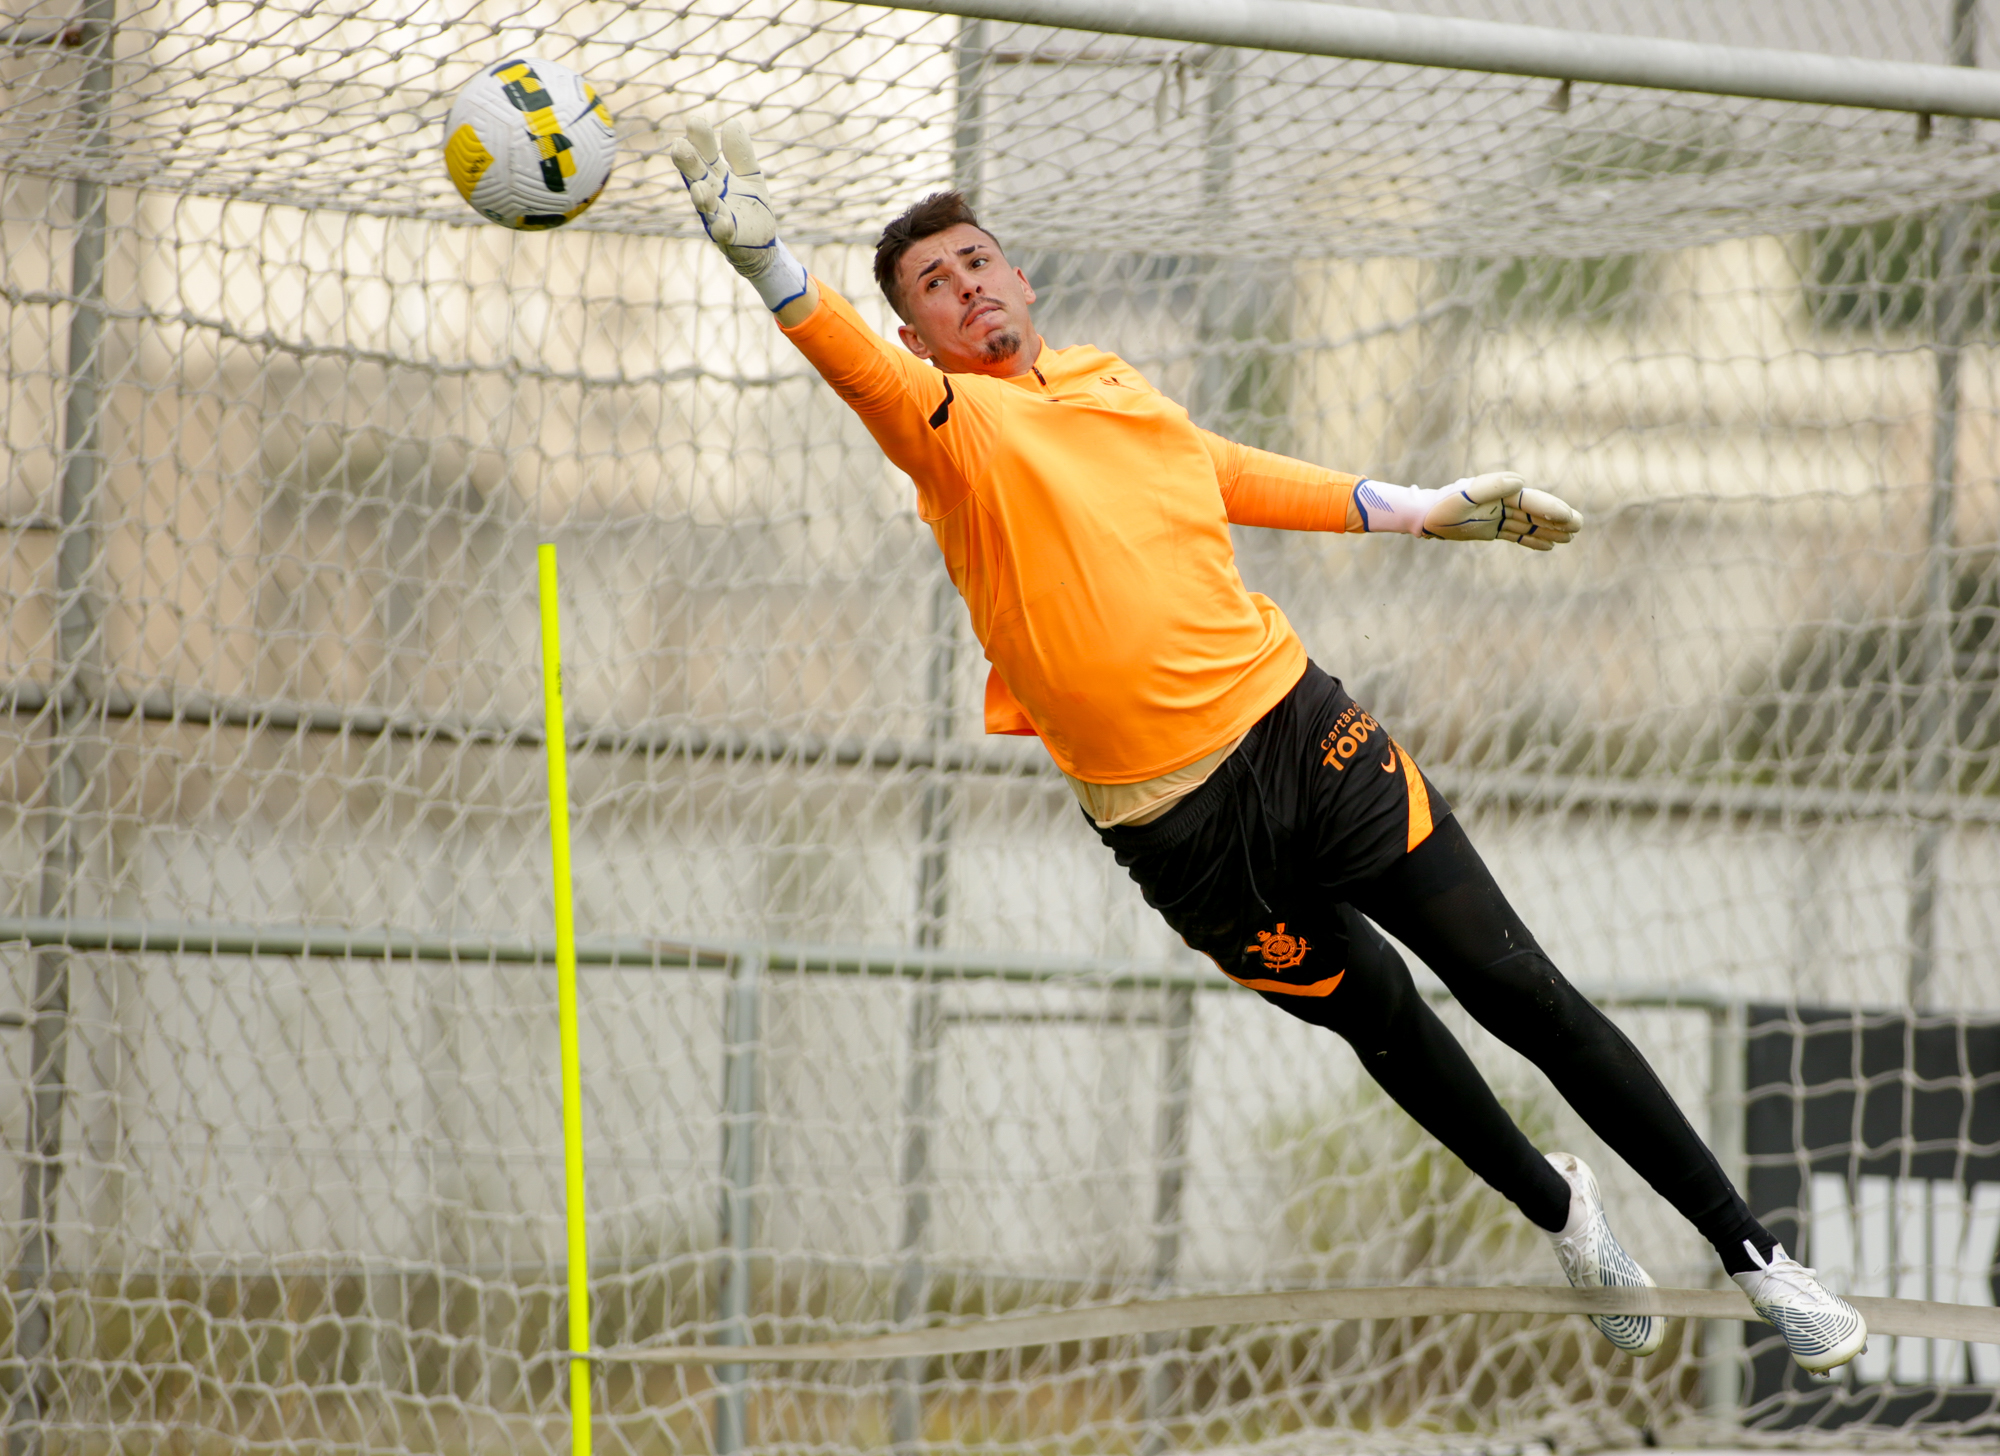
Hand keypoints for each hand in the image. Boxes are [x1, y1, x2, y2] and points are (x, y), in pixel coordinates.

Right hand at [669, 116, 807, 312]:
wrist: (761, 244)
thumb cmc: (750, 207)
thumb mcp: (750, 176)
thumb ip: (741, 153)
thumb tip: (731, 122)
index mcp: (715, 176)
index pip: (704, 153)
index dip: (699, 139)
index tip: (695, 122)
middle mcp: (711, 194)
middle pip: (696, 175)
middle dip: (687, 162)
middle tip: (678, 145)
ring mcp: (717, 215)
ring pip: (705, 205)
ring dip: (701, 197)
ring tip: (700, 187)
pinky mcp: (729, 237)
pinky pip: (723, 232)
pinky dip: (722, 228)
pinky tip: (724, 223)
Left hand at [1422, 472, 1582, 550]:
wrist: (1424, 518)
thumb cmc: (1442, 507)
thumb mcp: (1463, 498)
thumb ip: (1490, 488)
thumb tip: (1520, 481)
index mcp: (1500, 492)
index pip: (1531, 501)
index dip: (1550, 509)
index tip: (1568, 518)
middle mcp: (1502, 502)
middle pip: (1535, 511)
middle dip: (1558, 519)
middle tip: (1579, 525)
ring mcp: (1498, 516)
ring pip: (1529, 524)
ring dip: (1550, 531)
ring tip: (1571, 538)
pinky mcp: (1491, 529)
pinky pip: (1517, 535)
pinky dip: (1532, 540)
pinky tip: (1548, 546)